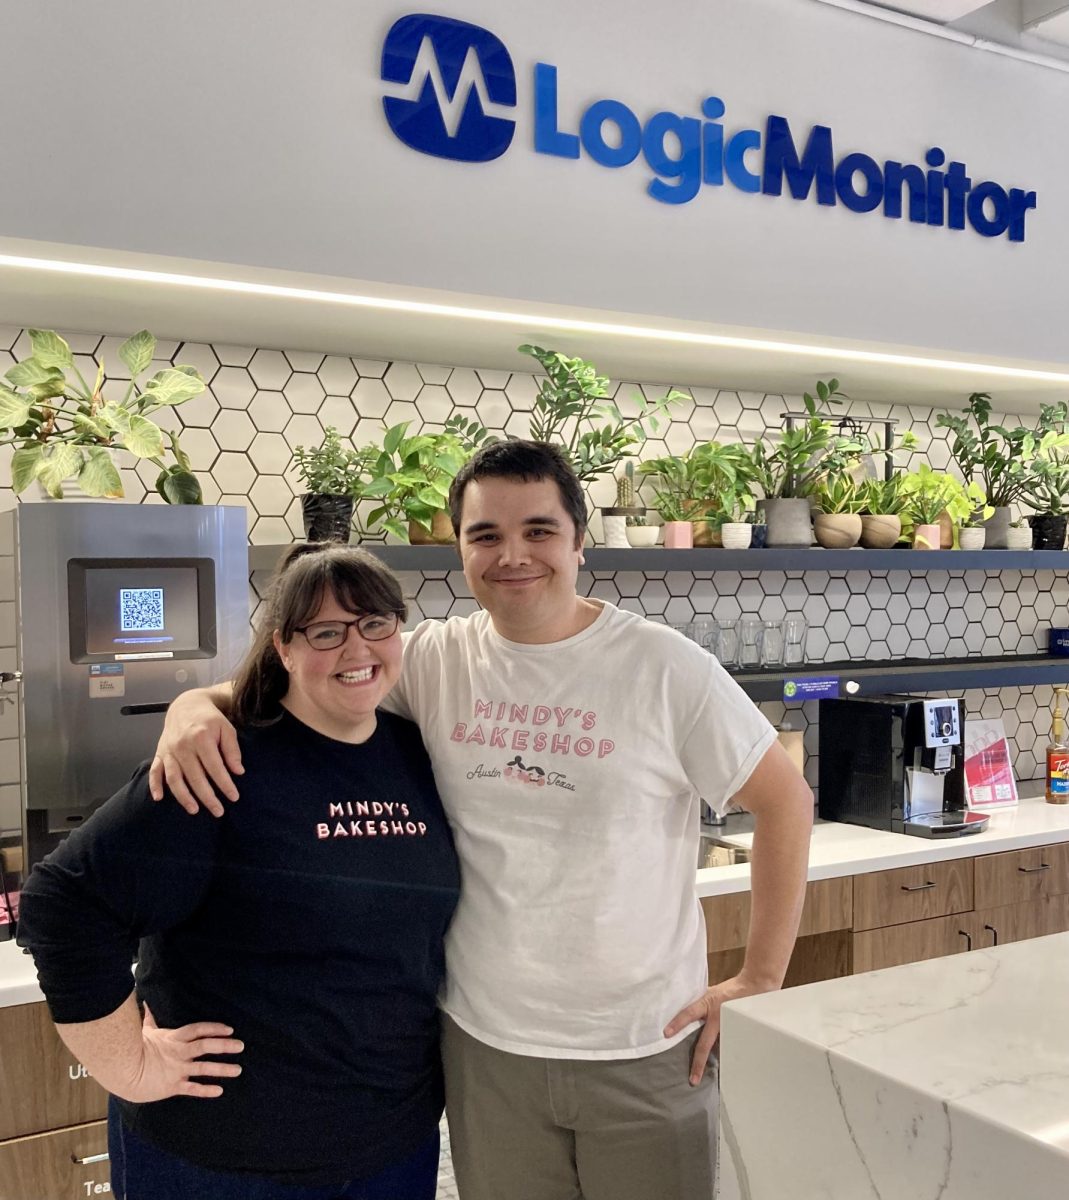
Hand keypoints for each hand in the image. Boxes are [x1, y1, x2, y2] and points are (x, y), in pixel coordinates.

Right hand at [110, 1006, 243, 1102]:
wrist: (123, 1072)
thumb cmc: (135, 1049)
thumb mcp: (146, 1031)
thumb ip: (150, 1017)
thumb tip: (145, 1001)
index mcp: (174, 1038)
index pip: (199, 1029)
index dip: (215, 1028)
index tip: (230, 1029)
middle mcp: (179, 1053)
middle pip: (206, 1046)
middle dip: (224, 1045)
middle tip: (241, 1045)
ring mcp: (177, 1069)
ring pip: (204, 1068)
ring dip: (222, 1069)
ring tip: (238, 1069)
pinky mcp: (172, 1086)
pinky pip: (192, 1088)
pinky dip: (206, 1090)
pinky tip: (219, 1091)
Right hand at [149, 691, 242, 815]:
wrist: (186, 705)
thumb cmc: (210, 719)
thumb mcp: (227, 728)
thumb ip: (232, 750)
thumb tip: (238, 771)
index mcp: (201, 738)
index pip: (215, 767)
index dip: (225, 784)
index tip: (234, 797)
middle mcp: (183, 745)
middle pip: (195, 776)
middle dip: (207, 796)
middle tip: (218, 811)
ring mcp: (169, 750)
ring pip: (174, 778)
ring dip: (183, 796)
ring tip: (194, 810)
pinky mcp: (159, 753)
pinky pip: (155, 771)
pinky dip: (154, 785)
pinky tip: (159, 798)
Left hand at [664, 973, 773, 1085]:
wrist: (754, 986)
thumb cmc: (730, 989)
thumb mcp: (710, 992)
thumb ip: (700, 1004)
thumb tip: (686, 1016)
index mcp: (707, 1004)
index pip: (689, 1013)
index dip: (677, 1023)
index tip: (666, 1034)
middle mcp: (717, 1017)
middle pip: (705, 1044)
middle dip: (698, 1063)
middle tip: (693, 1080)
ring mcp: (729, 1026)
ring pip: (718, 1048)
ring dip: (714, 1061)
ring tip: (707, 1077)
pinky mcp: (739, 1031)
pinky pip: (729, 1045)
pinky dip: (725, 1053)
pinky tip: (724, 1065)